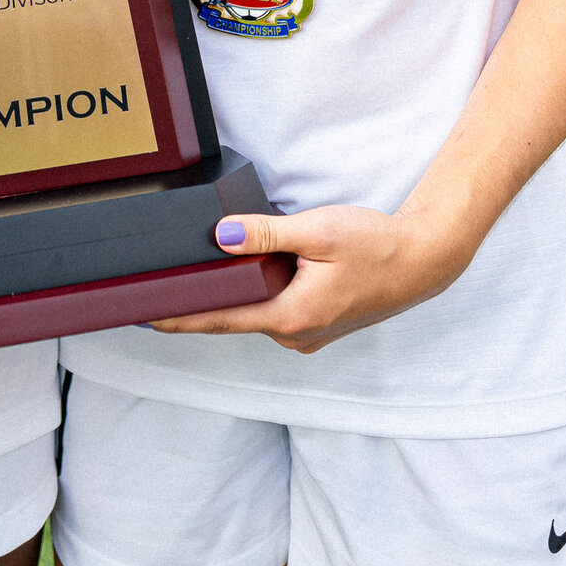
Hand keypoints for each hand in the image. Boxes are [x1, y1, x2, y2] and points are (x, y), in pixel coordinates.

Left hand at [154, 205, 466, 353]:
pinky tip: (254, 268)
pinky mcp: (316, 324)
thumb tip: (222, 238)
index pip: (220, 320)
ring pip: (256, 310)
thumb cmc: (375, 245)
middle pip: (235, 315)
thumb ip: (266, 235)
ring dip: (238, 290)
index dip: (179, 318)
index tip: (143, 315)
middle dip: (205, 296)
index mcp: (291, 317)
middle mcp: (295, 334)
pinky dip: (261, 291)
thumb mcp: (318, 231)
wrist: (422, 261)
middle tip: (165, 276)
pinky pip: (275, 308)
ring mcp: (307, 334)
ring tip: (208, 265)